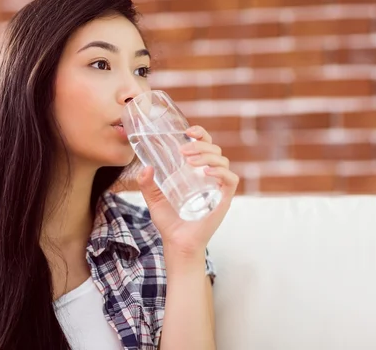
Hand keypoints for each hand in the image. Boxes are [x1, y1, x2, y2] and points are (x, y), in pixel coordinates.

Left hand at [136, 125, 239, 256]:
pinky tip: (206, 172)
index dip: (200, 134)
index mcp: (197, 171)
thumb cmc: (169, 221)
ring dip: (207, 155)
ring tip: (190, 161)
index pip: (205, 145)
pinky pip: (230, 179)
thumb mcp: (154, 198)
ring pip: (222, 160)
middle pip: (215, 149)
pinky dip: (220, 172)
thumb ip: (147, 183)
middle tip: (183, 151)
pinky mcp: (224, 199)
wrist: (177, 243)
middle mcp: (210, 176)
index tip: (187, 131)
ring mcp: (218, 187)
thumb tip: (145, 167)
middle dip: (200, 145)